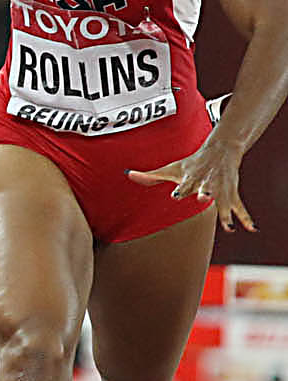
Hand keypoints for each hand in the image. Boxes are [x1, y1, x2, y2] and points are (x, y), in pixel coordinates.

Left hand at [130, 136, 251, 230]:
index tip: (177, 194)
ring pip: (224, 202)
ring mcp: (221, 189)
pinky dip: (246, 218)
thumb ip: (151, 175)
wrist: (220, 151)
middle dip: (206, 194)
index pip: (185, 184)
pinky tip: (252, 229)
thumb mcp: (171, 168)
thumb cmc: (191, 163)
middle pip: (206, 190)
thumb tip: (128, 174)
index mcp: (191, 178)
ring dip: (226, 213)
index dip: (182, 189)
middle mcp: (207, 184)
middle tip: (205, 197)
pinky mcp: (232, 193)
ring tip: (228, 227)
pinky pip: (240, 207)